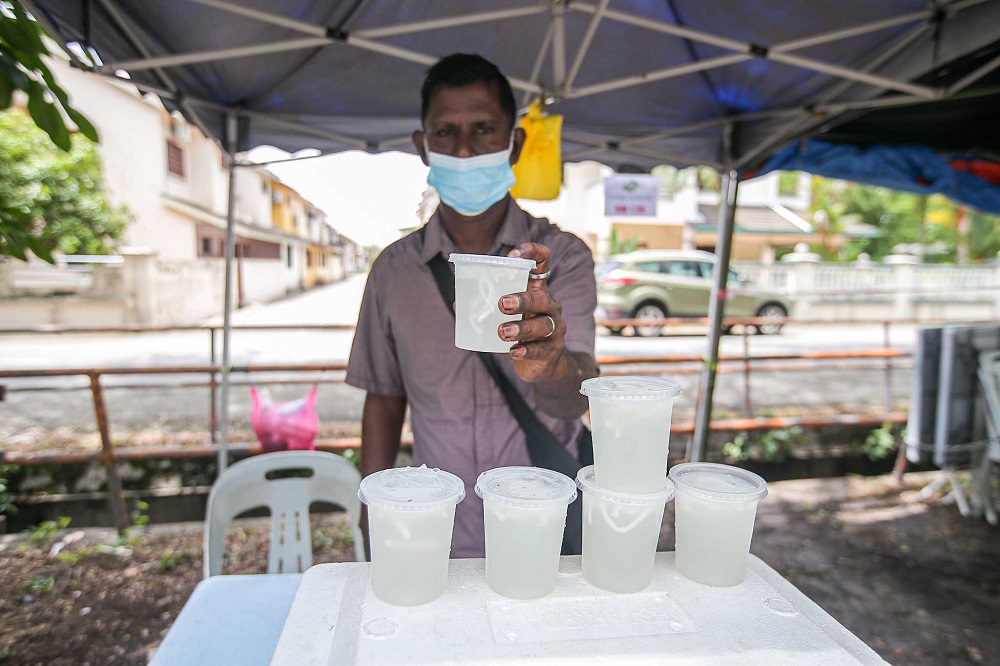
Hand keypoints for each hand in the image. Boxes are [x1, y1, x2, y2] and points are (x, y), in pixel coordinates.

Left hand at [497, 242, 566, 382]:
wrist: (543, 363)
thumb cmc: (521, 332)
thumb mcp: (506, 316)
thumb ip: (485, 307)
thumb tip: (457, 304)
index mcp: (536, 290)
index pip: (542, 262)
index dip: (532, 253)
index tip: (513, 256)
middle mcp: (549, 305)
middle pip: (540, 297)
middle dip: (522, 300)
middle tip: (502, 304)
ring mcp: (554, 328)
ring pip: (543, 324)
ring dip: (522, 328)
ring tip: (503, 332)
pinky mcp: (552, 349)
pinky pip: (541, 349)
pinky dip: (526, 350)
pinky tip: (513, 352)